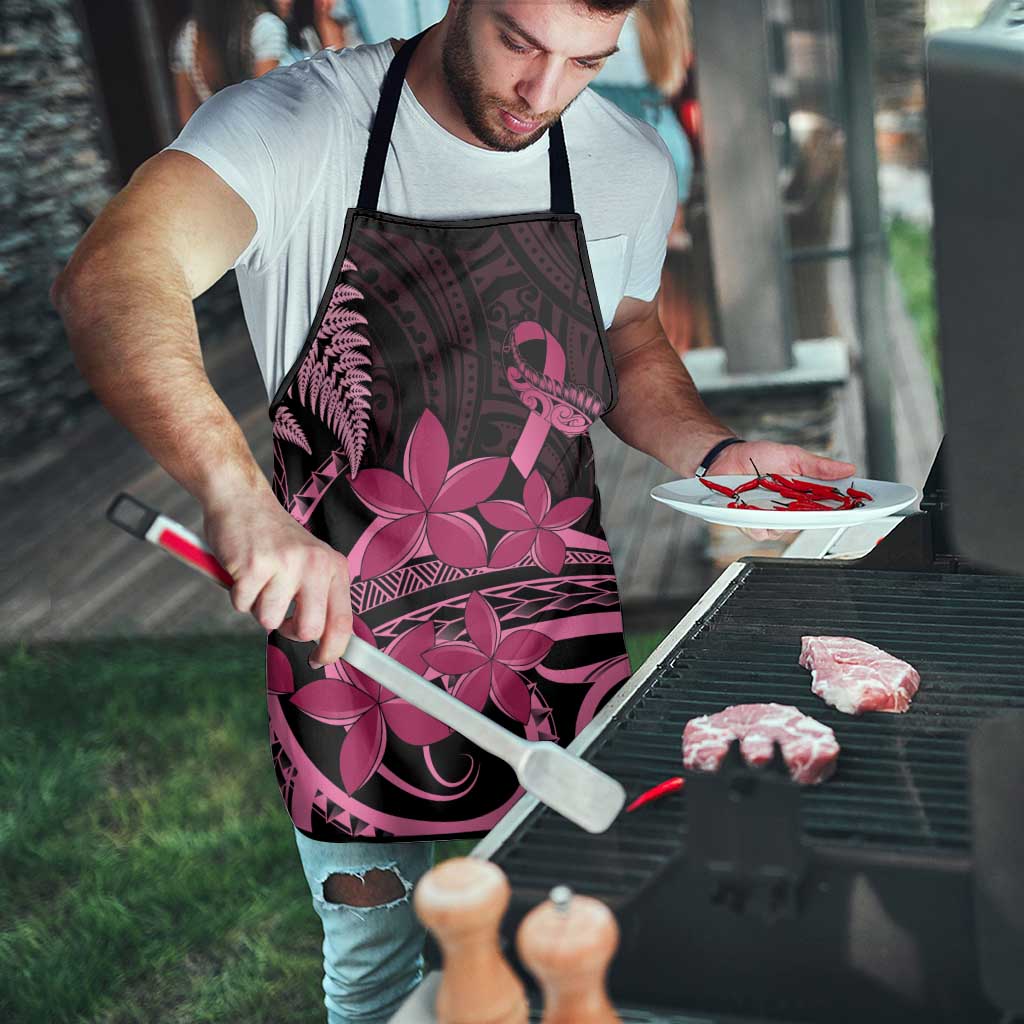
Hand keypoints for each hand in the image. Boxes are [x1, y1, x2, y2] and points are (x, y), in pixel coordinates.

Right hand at [203, 489, 352, 667]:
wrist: (242, 500)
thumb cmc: (274, 538)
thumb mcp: (310, 562)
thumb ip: (320, 596)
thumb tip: (327, 643)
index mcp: (334, 566)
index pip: (343, 621)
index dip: (333, 650)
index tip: (320, 660)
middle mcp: (315, 564)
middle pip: (309, 629)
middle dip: (289, 631)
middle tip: (280, 613)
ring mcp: (285, 564)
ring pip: (269, 621)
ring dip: (258, 607)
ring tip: (259, 579)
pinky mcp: (254, 565)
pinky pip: (242, 606)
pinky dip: (238, 595)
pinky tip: (243, 570)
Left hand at [709, 440, 856, 542]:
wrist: (726, 457)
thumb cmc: (758, 456)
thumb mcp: (792, 456)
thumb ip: (818, 466)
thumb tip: (848, 468)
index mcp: (803, 495)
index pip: (828, 507)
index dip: (843, 510)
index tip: (857, 508)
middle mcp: (789, 510)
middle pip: (808, 523)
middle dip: (812, 517)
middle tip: (813, 506)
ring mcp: (770, 518)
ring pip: (784, 531)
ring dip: (781, 519)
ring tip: (775, 504)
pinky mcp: (750, 523)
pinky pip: (760, 532)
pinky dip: (758, 524)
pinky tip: (755, 512)